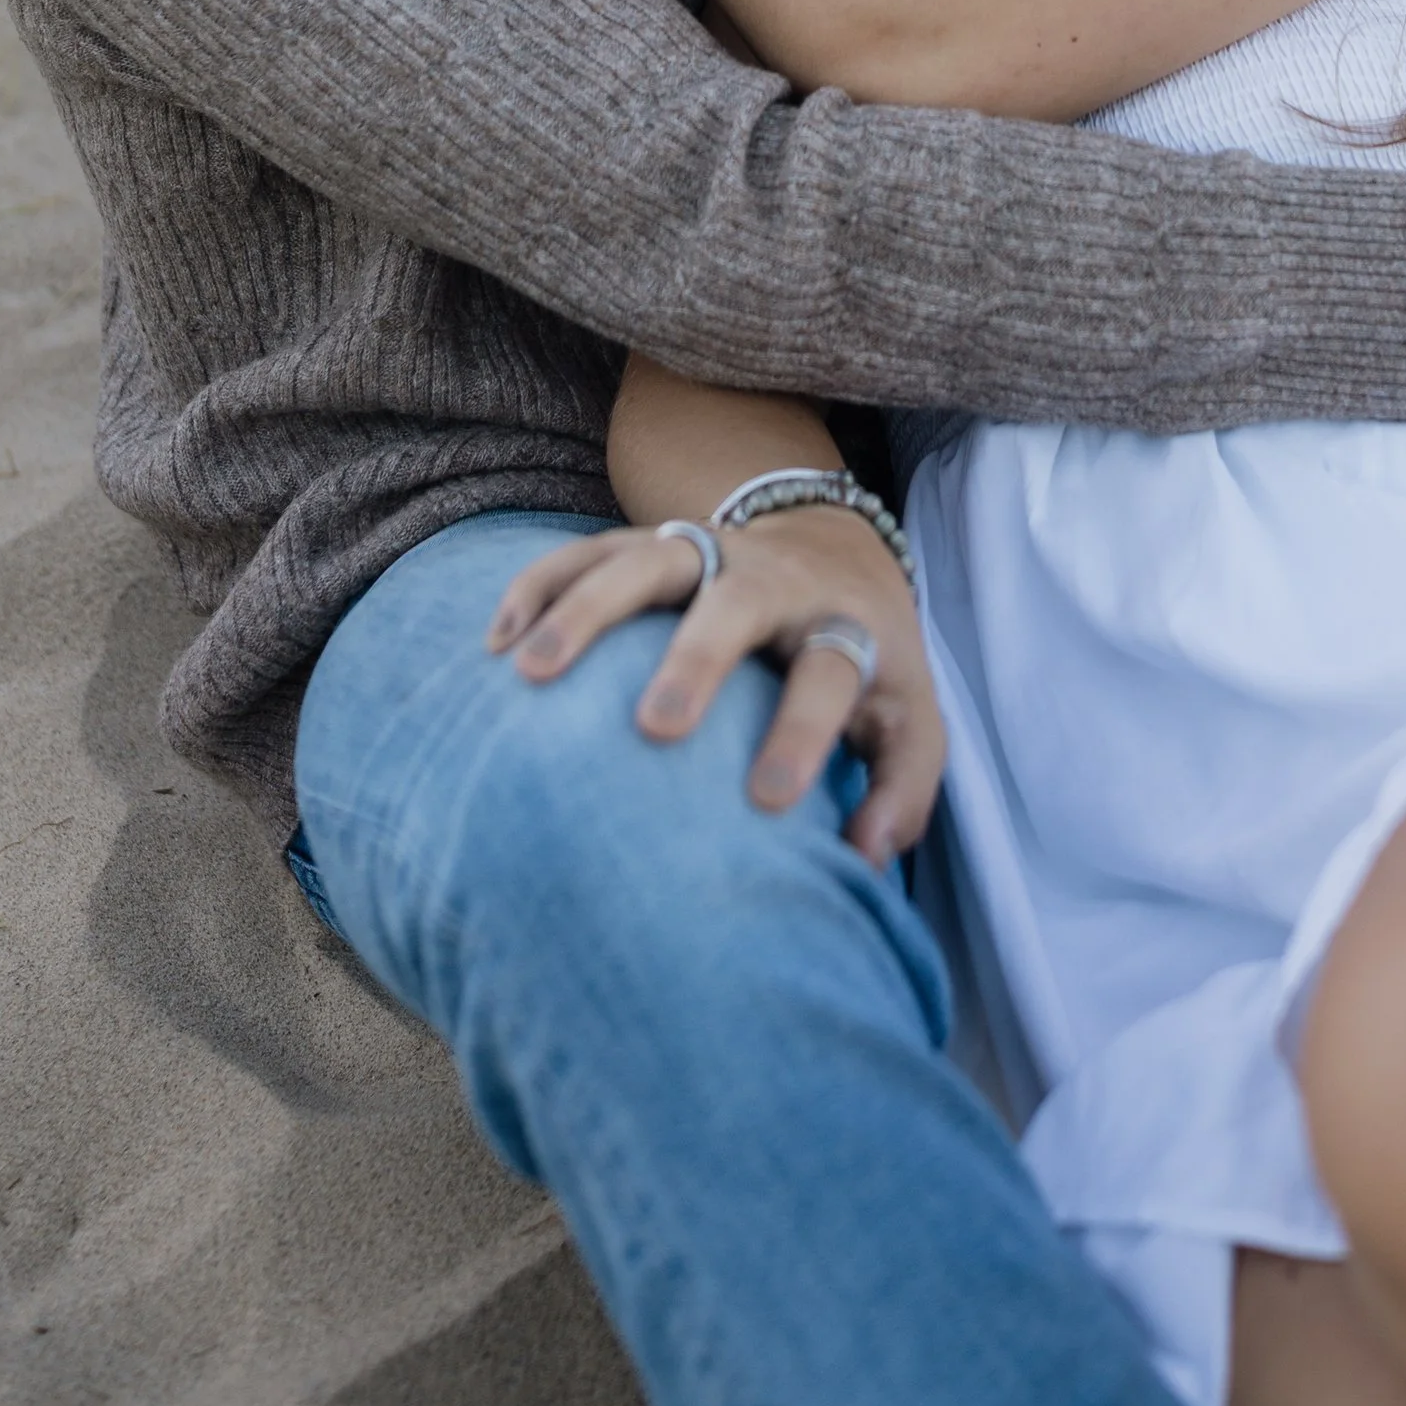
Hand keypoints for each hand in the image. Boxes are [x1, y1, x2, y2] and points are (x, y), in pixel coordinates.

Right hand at [486, 506, 944, 865]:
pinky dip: (541, 585)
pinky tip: (497, 640)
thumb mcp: (908, 720)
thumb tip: (861, 862)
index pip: (831, 673)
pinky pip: (589, 550)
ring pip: (647, 559)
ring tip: (530, 671)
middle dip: (698, 658)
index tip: (770, 800)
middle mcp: (774, 580)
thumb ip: (901, 794)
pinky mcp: (654, 542)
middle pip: (738, 601)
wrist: (835, 552)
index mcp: (843, 625)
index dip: (804, 731)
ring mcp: (709, 551)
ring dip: (588, 608)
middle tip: (656, 725)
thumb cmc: (866, 665)